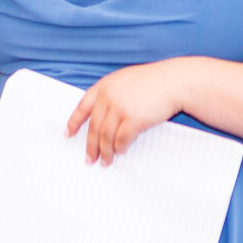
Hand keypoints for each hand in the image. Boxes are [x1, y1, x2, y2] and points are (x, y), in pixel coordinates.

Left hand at [66, 61, 184, 166]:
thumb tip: (104, 118)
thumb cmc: (154, 81)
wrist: (174, 81)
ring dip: (104, 152)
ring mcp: (120, 107)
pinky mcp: (133, 119)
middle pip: (94, 126)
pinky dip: (119, 148)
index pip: (83, 106)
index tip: (68, 134)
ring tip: (105, 161)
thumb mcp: (127, 80)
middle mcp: (109, 96)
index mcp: (105, 85)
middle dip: (91, 145)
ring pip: (106, 136)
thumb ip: (113, 94)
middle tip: (89, 158)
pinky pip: (121, 140)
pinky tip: (120, 152)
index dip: (74, 121)